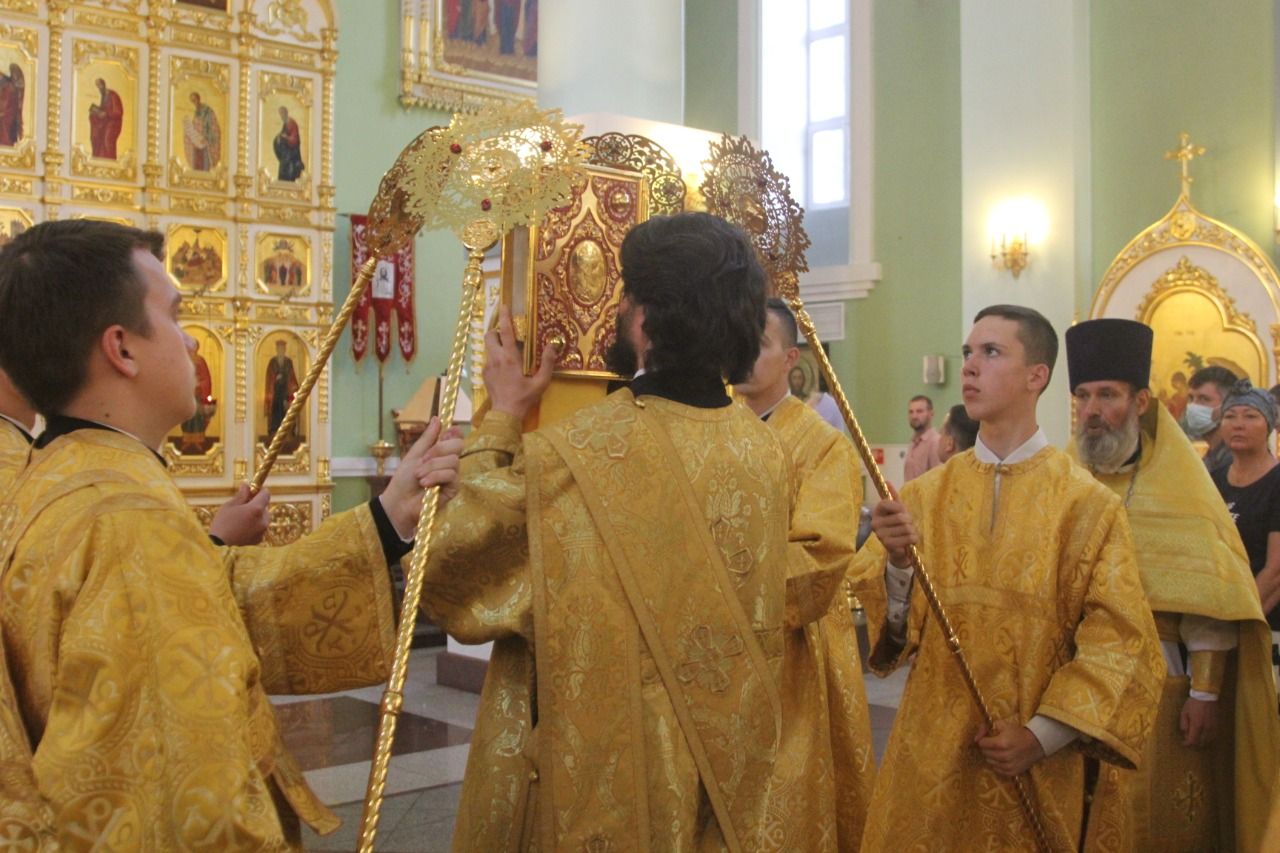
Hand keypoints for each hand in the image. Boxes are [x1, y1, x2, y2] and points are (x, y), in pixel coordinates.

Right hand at [209, 484, 270, 545]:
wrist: (217, 544)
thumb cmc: (222, 521)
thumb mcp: (231, 505)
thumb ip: (242, 494)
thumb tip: (247, 484)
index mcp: (256, 509)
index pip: (266, 494)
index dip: (260, 490)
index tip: (254, 490)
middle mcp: (263, 520)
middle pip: (264, 506)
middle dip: (257, 503)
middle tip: (244, 504)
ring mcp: (262, 531)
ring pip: (263, 517)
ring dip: (256, 515)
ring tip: (241, 518)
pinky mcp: (259, 539)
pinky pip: (260, 528)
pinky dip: (254, 525)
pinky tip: (242, 527)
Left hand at [379, 418, 463, 537]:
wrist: (399, 501)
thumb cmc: (404, 479)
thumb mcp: (414, 454)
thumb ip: (428, 438)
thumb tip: (437, 418)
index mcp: (441, 452)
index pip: (456, 437)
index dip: (454, 432)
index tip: (446, 432)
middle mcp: (449, 462)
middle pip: (458, 445)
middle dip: (439, 450)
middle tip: (423, 459)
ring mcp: (453, 476)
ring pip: (453, 461)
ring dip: (432, 467)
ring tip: (419, 476)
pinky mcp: (454, 489)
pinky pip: (451, 475)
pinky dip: (435, 477)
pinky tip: (425, 484)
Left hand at [483, 305, 557, 419]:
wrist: (505, 414)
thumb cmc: (524, 398)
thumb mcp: (541, 382)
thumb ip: (547, 363)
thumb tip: (552, 346)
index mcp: (510, 358)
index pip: (504, 332)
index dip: (504, 317)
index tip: (504, 305)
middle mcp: (496, 359)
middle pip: (489, 336)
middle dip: (495, 330)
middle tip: (505, 332)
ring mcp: (487, 367)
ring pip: (488, 348)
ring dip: (495, 344)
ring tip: (506, 351)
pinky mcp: (484, 375)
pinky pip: (488, 360)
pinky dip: (495, 358)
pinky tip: (504, 368)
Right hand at [870, 484, 917, 565]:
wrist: (899, 549)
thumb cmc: (898, 526)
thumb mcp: (897, 510)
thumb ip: (893, 496)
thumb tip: (887, 481)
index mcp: (876, 512)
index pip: (886, 503)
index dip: (898, 507)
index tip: (902, 512)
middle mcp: (875, 523)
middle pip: (901, 517)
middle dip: (910, 522)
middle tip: (908, 526)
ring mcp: (880, 535)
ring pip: (906, 528)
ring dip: (913, 531)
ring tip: (908, 534)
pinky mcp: (888, 545)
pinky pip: (908, 538)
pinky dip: (913, 539)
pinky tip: (909, 542)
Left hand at [975, 720, 1044, 776]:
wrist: (1035, 744)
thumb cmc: (1017, 733)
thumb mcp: (1002, 724)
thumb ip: (985, 728)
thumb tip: (975, 739)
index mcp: (1002, 743)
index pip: (982, 744)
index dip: (983, 739)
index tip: (988, 738)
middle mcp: (1005, 756)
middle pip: (985, 753)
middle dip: (987, 747)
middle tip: (994, 744)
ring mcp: (1009, 765)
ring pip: (990, 762)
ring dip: (991, 756)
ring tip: (999, 751)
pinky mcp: (1013, 772)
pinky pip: (997, 770)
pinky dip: (997, 764)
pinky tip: (1003, 758)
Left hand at [1180, 697, 1218, 747]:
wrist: (1206, 696)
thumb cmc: (1193, 703)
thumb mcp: (1184, 712)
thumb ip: (1184, 724)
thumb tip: (1185, 733)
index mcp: (1197, 725)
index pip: (1193, 740)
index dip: (1188, 744)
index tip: (1184, 744)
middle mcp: (1206, 728)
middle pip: (1201, 742)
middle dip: (1194, 743)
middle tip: (1189, 740)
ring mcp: (1213, 727)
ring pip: (1208, 740)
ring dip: (1202, 741)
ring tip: (1196, 738)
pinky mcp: (1217, 725)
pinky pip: (1213, 736)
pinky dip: (1208, 738)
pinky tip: (1204, 735)